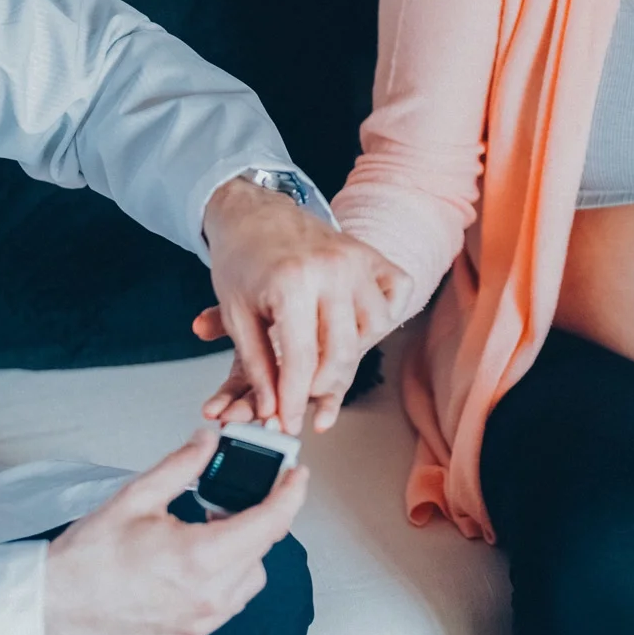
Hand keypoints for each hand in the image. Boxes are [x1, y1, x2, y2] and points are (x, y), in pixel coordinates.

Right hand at [42, 428, 307, 634]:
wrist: (55, 604)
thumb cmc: (88, 557)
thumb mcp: (136, 496)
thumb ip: (182, 465)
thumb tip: (208, 441)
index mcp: (200, 558)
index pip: (270, 522)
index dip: (290, 494)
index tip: (297, 475)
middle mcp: (209, 596)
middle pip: (264, 548)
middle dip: (260, 518)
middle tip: (236, 497)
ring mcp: (203, 620)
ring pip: (251, 577)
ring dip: (244, 549)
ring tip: (211, 529)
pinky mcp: (192, 634)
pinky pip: (230, 600)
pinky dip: (227, 576)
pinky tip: (199, 559)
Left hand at [193, 177, 405, 433]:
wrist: (255, 211)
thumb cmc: (241, 260)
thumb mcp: (236, 315)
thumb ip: (256, 366)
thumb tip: (272, 409)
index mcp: (291, 282)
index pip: (300, 360)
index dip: (292, 400)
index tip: (287, 423)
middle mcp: (331, 269)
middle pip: (342, 352)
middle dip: (322, 387)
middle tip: (303, 397)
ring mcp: (356, 260)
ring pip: (376, 327)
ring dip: (353, 351)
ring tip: (325, 356)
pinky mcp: (372, 255)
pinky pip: (397, 293)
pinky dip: (384, 313)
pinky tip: (357, 324)